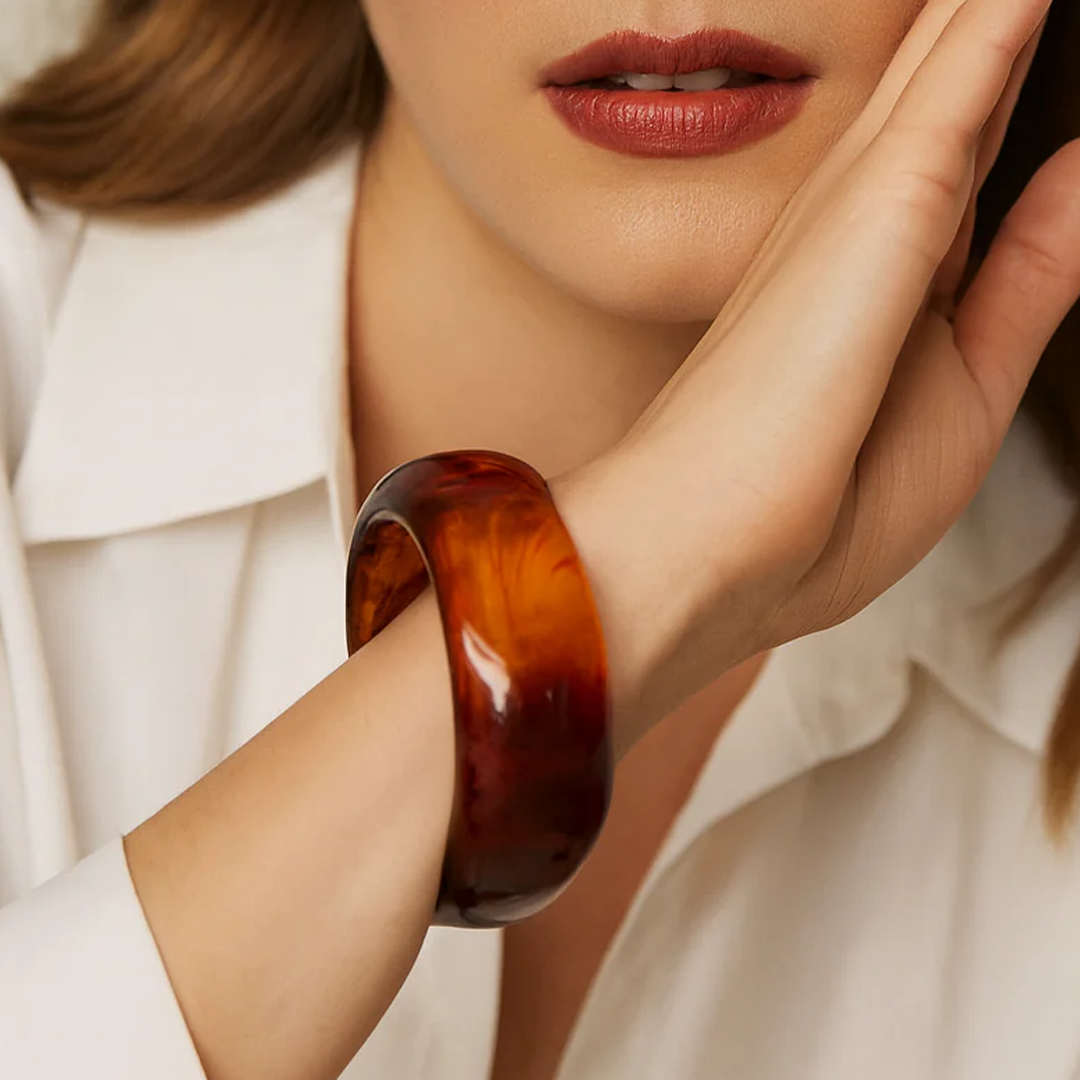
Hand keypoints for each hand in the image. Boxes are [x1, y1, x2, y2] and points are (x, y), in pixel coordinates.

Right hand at [554, 0, 1079, 747]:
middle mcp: (860, 217)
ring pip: (953, 50)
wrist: (719, 550)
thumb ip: (1031, 274)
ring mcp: (863, 197)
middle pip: (950, 86)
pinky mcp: (882, 195)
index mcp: (877, 276)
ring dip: (981, 6)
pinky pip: (972, 57)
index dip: (995, 84)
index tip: (1024, 24)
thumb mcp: (971, 389)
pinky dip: (1000, 14)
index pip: (958, 153)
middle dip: (988, 23)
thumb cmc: (823, 511)